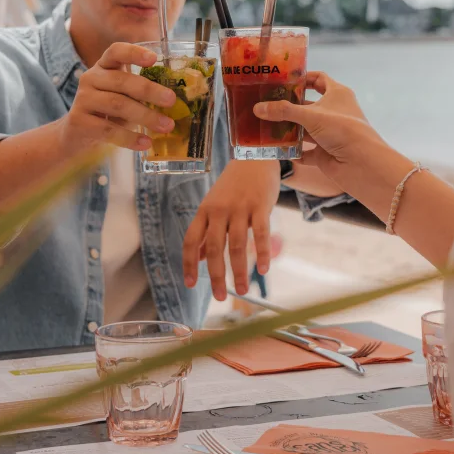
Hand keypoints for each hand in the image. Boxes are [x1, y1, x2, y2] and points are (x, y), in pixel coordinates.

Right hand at [59, 43, 177, 152]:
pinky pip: (108, 129)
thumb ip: (141, 93)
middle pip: (122, 81)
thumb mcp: (123, 96)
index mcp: (104, 66)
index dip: (134, 53)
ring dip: (145, 116)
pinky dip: (129, 138)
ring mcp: (83, 99)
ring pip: (118, 105)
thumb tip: (176, 100)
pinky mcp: (79, 121)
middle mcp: (91, 78)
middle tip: (172, 101)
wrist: (77, 135)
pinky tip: (145, 143)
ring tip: (166, 126)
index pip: (116, 51)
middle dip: (150, 91)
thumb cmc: (108, 111)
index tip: (154, 58)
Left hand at [183, 160, 279, 300]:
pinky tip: (264, 269)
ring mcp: (240, 207)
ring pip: (237, 245)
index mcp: (204, 211)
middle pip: (215, 248)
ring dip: (240, 271)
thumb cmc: (233, 185)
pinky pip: (261, 233)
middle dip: (216, 276)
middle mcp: (219, 210)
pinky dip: (262, 253)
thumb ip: (207, 231)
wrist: (254, 156)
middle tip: (219, 297)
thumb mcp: (214, 205)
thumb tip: (200, 258)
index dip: (189, 263)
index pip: (191, 240)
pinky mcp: (260, 205)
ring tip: (243, 291)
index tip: (190, 284)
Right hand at [254, 72, 388, 194]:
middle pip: (308, 105)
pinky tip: (276, 149)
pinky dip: (293, 150)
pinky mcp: (325, 152)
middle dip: (288, 106)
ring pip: (305, 128)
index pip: (319, 79)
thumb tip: (257, 108)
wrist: (362, 164)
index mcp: (337, 94)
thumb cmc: (343, 130)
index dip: (303, 77)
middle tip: (267, 104)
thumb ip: (283, 111)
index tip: (283, 80)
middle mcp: (334, 112)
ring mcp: (329, 133)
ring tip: (265, 126)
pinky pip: (305, 151)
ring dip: (288, 129)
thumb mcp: (311, 116)